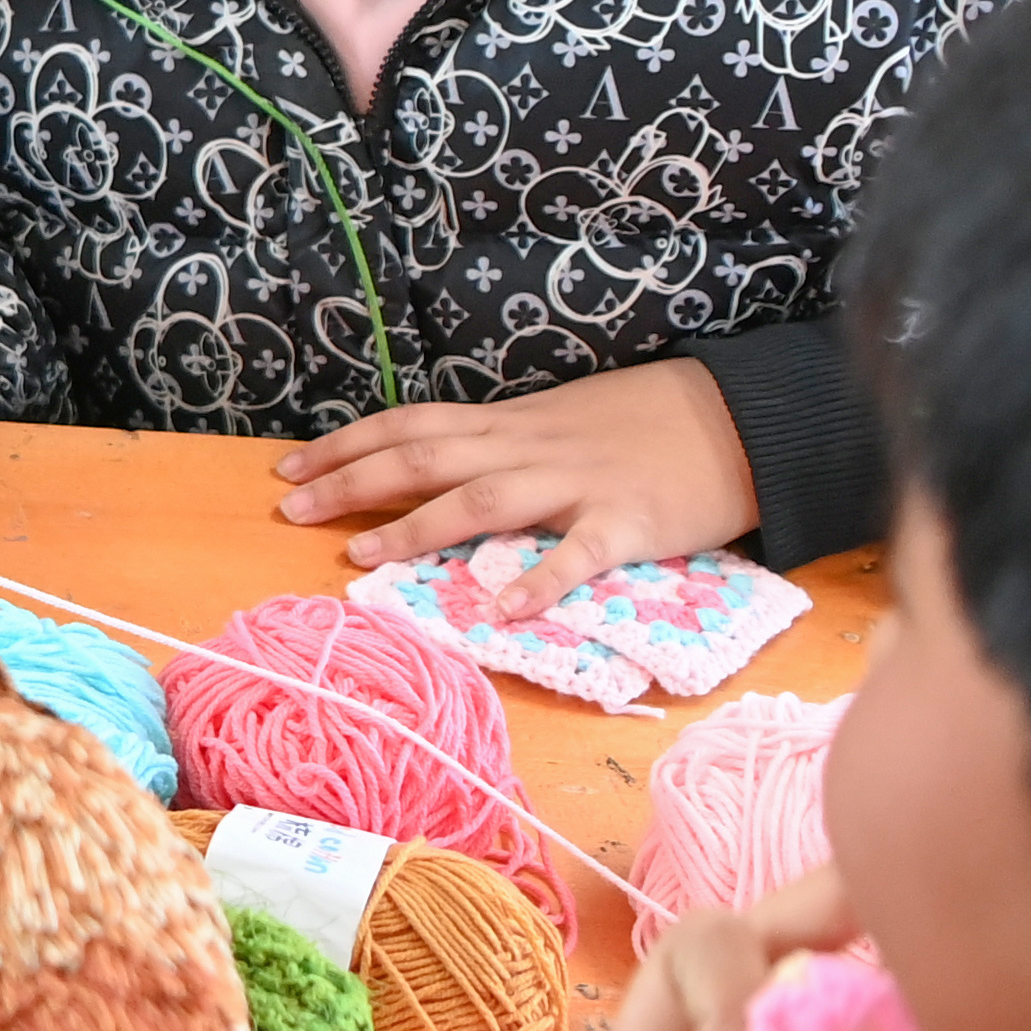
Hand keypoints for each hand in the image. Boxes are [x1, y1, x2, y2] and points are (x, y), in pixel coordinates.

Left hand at [277, 356, 757, 611]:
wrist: (741, 419)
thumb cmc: (647, 423)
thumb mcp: (562, 420)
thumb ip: (503, 445)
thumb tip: (436, 466)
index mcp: (513, 425)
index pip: (413, 425)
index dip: (348, 445)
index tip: (290, 468)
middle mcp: (532, 448)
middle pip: (427, 457)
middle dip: (353, 482)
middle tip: (292, 510)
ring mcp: (579, 486)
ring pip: (484, 500)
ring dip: (418, 528)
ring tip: (362, 556)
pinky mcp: (628, 525)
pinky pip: (578, 555)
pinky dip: (538, 581)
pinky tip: (501, 611)